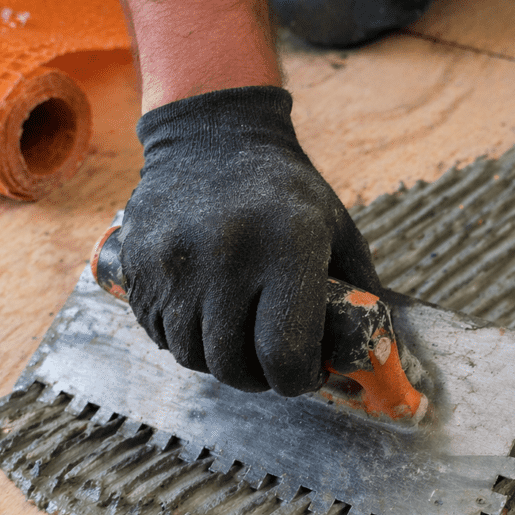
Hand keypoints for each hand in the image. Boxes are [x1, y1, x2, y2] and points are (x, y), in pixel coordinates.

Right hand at [118, 86, 380, 395]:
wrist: (212, 135)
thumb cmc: (286, 192)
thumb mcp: (338, 228)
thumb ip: (360, 290)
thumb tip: (375, 351)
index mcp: (286, 248)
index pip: (285, 353)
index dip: (299, 379)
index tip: (307, 373)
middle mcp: (226, 256)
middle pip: (234, 365)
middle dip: (260, 378)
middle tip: (272, 364)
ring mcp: (175, 262)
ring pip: (193, 356)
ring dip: (220, 362)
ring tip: (239, 338)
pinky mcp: (138, 265)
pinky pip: (159, 334)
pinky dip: (184, 340)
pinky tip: (206, 316)